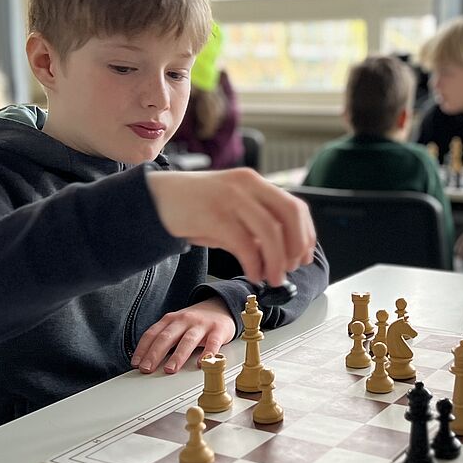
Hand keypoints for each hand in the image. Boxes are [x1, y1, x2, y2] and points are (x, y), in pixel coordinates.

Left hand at [131, 297, 235, 374]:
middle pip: (167, 337)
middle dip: (155, 354)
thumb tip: (148, 361)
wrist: (220, 307)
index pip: (152, 334)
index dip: (142, 349)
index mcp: (170, 320)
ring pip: (187, 340)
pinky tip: (201, 364)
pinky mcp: (218, 330)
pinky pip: (213, 343)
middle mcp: (184, 320)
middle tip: (147, 369)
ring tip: (170, 369)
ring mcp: (201, 325)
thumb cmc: (195, 322)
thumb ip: (164, 340)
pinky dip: (207, 354)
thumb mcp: (176, 326)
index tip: (136, 363)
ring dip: (177, 356)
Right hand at [148, 169, 315, 285]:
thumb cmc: (196, 207)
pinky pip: (244, 244)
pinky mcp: (214, 215)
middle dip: (296, 246)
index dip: (306, 235)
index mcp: (254, 182)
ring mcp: (230, 198)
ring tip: (274, 279)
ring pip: (270, 232)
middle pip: (290, 215)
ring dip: (278, 261)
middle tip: (291, 269)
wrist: (157, 199)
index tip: (303, 257)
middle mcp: (246, 185)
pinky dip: (255, 264)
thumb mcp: (232, 209)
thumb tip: (282, 256)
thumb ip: (255, 225)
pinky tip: (253, 275)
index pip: (295, 206)